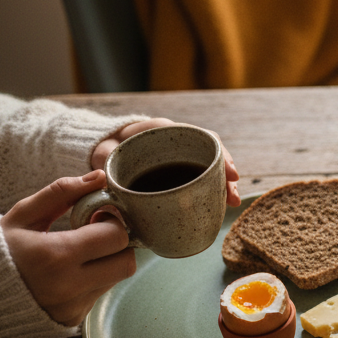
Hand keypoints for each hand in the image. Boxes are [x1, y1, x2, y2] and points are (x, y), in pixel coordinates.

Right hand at [1, 171, 136, 327]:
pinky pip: (99, 294)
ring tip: (77, 255)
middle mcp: (68, 286)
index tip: (97, 217)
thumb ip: (61, 193)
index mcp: (55, 255)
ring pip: (116, 279)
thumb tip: (99, 177)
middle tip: (96, 235)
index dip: (112, 222)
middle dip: (117, 245)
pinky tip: (68, 274)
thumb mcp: (22, 216)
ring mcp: (72, 306)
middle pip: (126, 262)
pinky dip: (92, 281)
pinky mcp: (73, 320)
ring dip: (106, 263)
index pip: (116, 236)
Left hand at [93, 118, 241, 205]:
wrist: (105, 151)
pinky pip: (202, 180)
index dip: (219, 155)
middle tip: (234, 198)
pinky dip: (214, 191)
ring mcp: (181, 160)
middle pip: (211, 154)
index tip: (230, 174)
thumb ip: (104, 163)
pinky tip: (221, 205)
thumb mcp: (103, 152)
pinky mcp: (181, 175)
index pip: (199, 137)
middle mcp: (179, 144)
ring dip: (225, 185)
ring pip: (210, 168)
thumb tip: (105, 182)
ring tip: (232, 203)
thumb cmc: (107, 149)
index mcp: (164, 132)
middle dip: (228, 175)